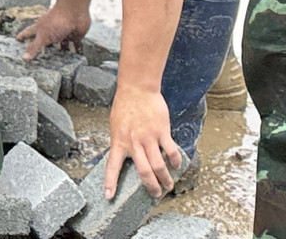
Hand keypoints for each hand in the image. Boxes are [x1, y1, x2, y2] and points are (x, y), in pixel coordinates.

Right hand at [16, 1, 90, 58]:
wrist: (75, 12)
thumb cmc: (57, 21)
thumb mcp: (43, 36)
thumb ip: (34, 47)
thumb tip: (24, 58)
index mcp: (41, 28)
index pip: (29, 33)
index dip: (23, 36)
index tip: (17, 39)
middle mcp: (51, 31)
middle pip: (46, 41)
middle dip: (44, 49)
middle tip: (41, 59)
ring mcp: (63, 33)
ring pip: (61, 45)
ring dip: (62, 53)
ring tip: (60, 64)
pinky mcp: (75, 35)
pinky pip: (76, 46)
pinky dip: (76, 51)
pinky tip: (77, 59)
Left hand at [104, 83, 185, 198]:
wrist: (137, 89)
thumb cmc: (125, 106)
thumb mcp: (116, 126)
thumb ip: (121, 142)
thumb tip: (125, 156)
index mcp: (119, 142)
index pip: (112, 166)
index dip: (110, 182)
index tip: (108, 196)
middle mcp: (133, 143)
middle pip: (144, 172)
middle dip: (151, 187)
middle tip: (156, 195)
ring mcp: (148, 138)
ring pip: (158, 166)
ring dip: (165, 179)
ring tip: (168, 186)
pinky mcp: (161, 132)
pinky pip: (171, 151)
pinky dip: (175, 161)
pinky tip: (177, 165)